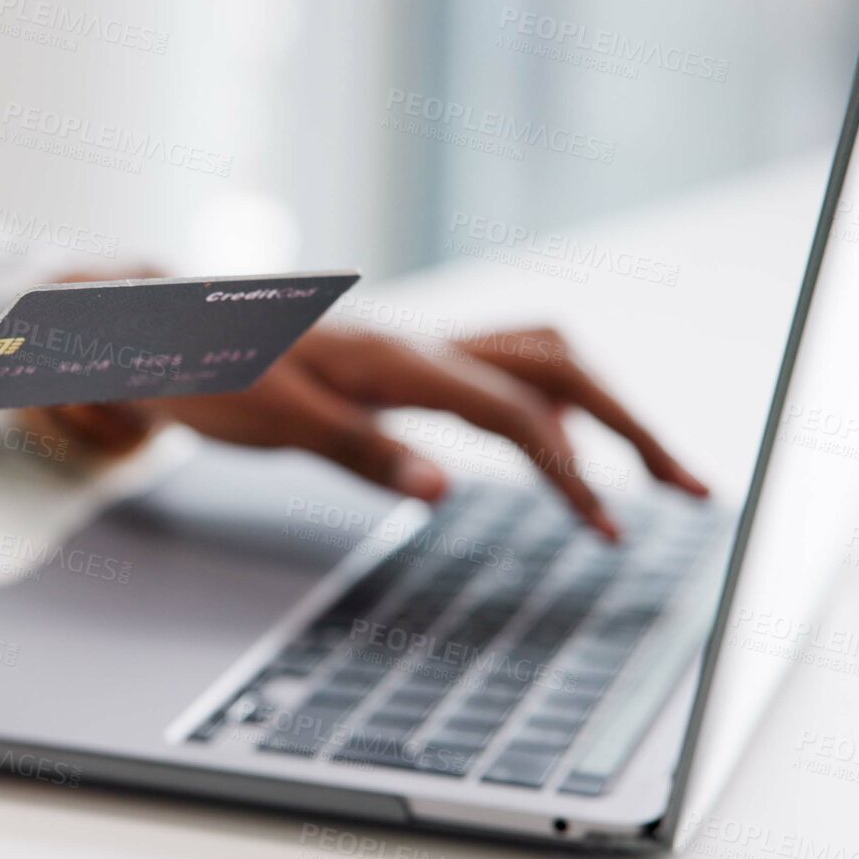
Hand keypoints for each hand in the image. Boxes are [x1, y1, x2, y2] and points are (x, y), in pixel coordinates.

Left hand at [41, 325, 703, 540]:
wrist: (165, 329)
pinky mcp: (405, 362)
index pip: (514, 411)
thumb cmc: (210, 374)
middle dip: (631, 426)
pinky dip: (553, 404)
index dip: (570, 469)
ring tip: (653, 473)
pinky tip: (565, 447)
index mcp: (396, 359)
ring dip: (602, 410)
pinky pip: (503, 371)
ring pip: (540, 357)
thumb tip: (445, 491)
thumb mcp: (275, 423)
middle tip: (694, 490)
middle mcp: (420, 342)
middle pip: (559, 365)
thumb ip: (362, 453)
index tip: (607, 529)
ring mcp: (417, 348)